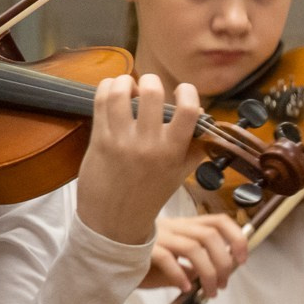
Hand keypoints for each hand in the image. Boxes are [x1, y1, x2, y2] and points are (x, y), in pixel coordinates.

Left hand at [79, 73, 206, 245]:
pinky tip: (111, 91)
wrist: (116, 222)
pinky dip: (106, 89)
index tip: (184, 90)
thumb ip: (193, 148)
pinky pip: (101, 103)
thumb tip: (204, 123)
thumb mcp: (180, 175)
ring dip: (124, 81)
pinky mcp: (99, 140)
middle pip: (152, 93)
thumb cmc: (150, 197)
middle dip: (151, 80)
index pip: (188, 110)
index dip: (188, 92)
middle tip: (150, 85)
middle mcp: (148, 143)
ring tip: (127, 86)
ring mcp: (121, 141)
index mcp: (173, 151)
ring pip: (120, 93)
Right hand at [143, 213, 249, 296]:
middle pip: (210, 236)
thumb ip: (192, 267)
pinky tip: (184, 288)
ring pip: (194, 248)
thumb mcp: (173, 262)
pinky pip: (168, 259)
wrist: (107, 260)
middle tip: (223, 284)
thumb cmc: (142, 262)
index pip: (218, 221)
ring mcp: (158, 236)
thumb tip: (212, 276)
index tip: (242, 259)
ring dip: (208, 273)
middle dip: (223, 262)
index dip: (236, 237)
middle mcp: (174, 227)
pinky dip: (180, 275)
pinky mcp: (143, 249)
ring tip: (209, 292)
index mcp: (184, 226)